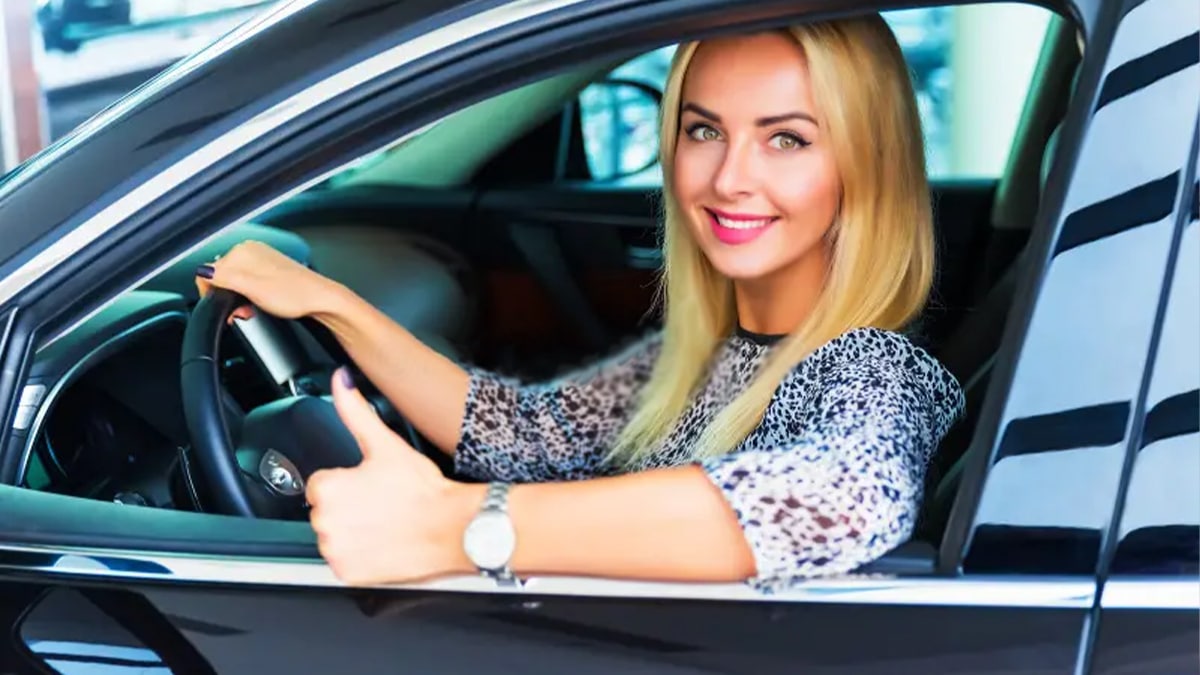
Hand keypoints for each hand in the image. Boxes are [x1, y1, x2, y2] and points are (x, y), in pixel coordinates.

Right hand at [194, 240, 339, 320]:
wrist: (320, 300)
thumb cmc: (295, 295)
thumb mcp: (252, 289)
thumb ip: (225, 278)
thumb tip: (203, 272)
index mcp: (242, 251)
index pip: (208, 272)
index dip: (212, 294)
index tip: (224, 307)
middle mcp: (251, 250)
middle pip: (222, 277)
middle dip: (226, 297)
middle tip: (241, 311)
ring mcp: (261, 259)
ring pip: (235, 281)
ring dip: (237, 298)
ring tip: (251, 308)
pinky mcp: (269, 269)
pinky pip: (248, 281)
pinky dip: (248, 294)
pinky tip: (259, 303)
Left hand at [306, 366, 474, 584]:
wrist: (452, 528)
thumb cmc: (422, 489)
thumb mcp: (386, 443)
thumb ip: (355, 410)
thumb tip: (340, 381)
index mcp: (327, 487)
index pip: (323, 485)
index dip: (351, 484)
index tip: (374, 487)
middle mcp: (324, 521)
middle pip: (327, 512)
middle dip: (350, 508)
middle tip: (383, 505)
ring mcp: (335, 550)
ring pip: (335, 537)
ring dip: (354, 532)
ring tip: (386, 524)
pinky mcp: (347, 573)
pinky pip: (344, 563)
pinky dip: (360, 557)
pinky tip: (383, 544)